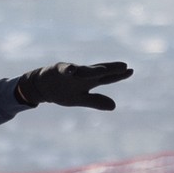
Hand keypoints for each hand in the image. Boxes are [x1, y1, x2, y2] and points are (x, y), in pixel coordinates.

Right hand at [15, 61, 132, 110]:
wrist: (43, 87)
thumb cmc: (64, 92)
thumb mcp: (81, 99)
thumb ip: (96, 101)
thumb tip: (114, 106)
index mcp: (90, 81)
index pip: (107, 78)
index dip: (118, 75)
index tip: (130, 71)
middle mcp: (83, 74)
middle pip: (99, 71)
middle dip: (110, 69)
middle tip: (124, 66)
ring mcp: (72, 71)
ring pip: (83, 70)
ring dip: (92, 70)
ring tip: (103, 70)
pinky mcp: (58, 70)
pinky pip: (64, 69)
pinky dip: (68, 70)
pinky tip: (72, 71)